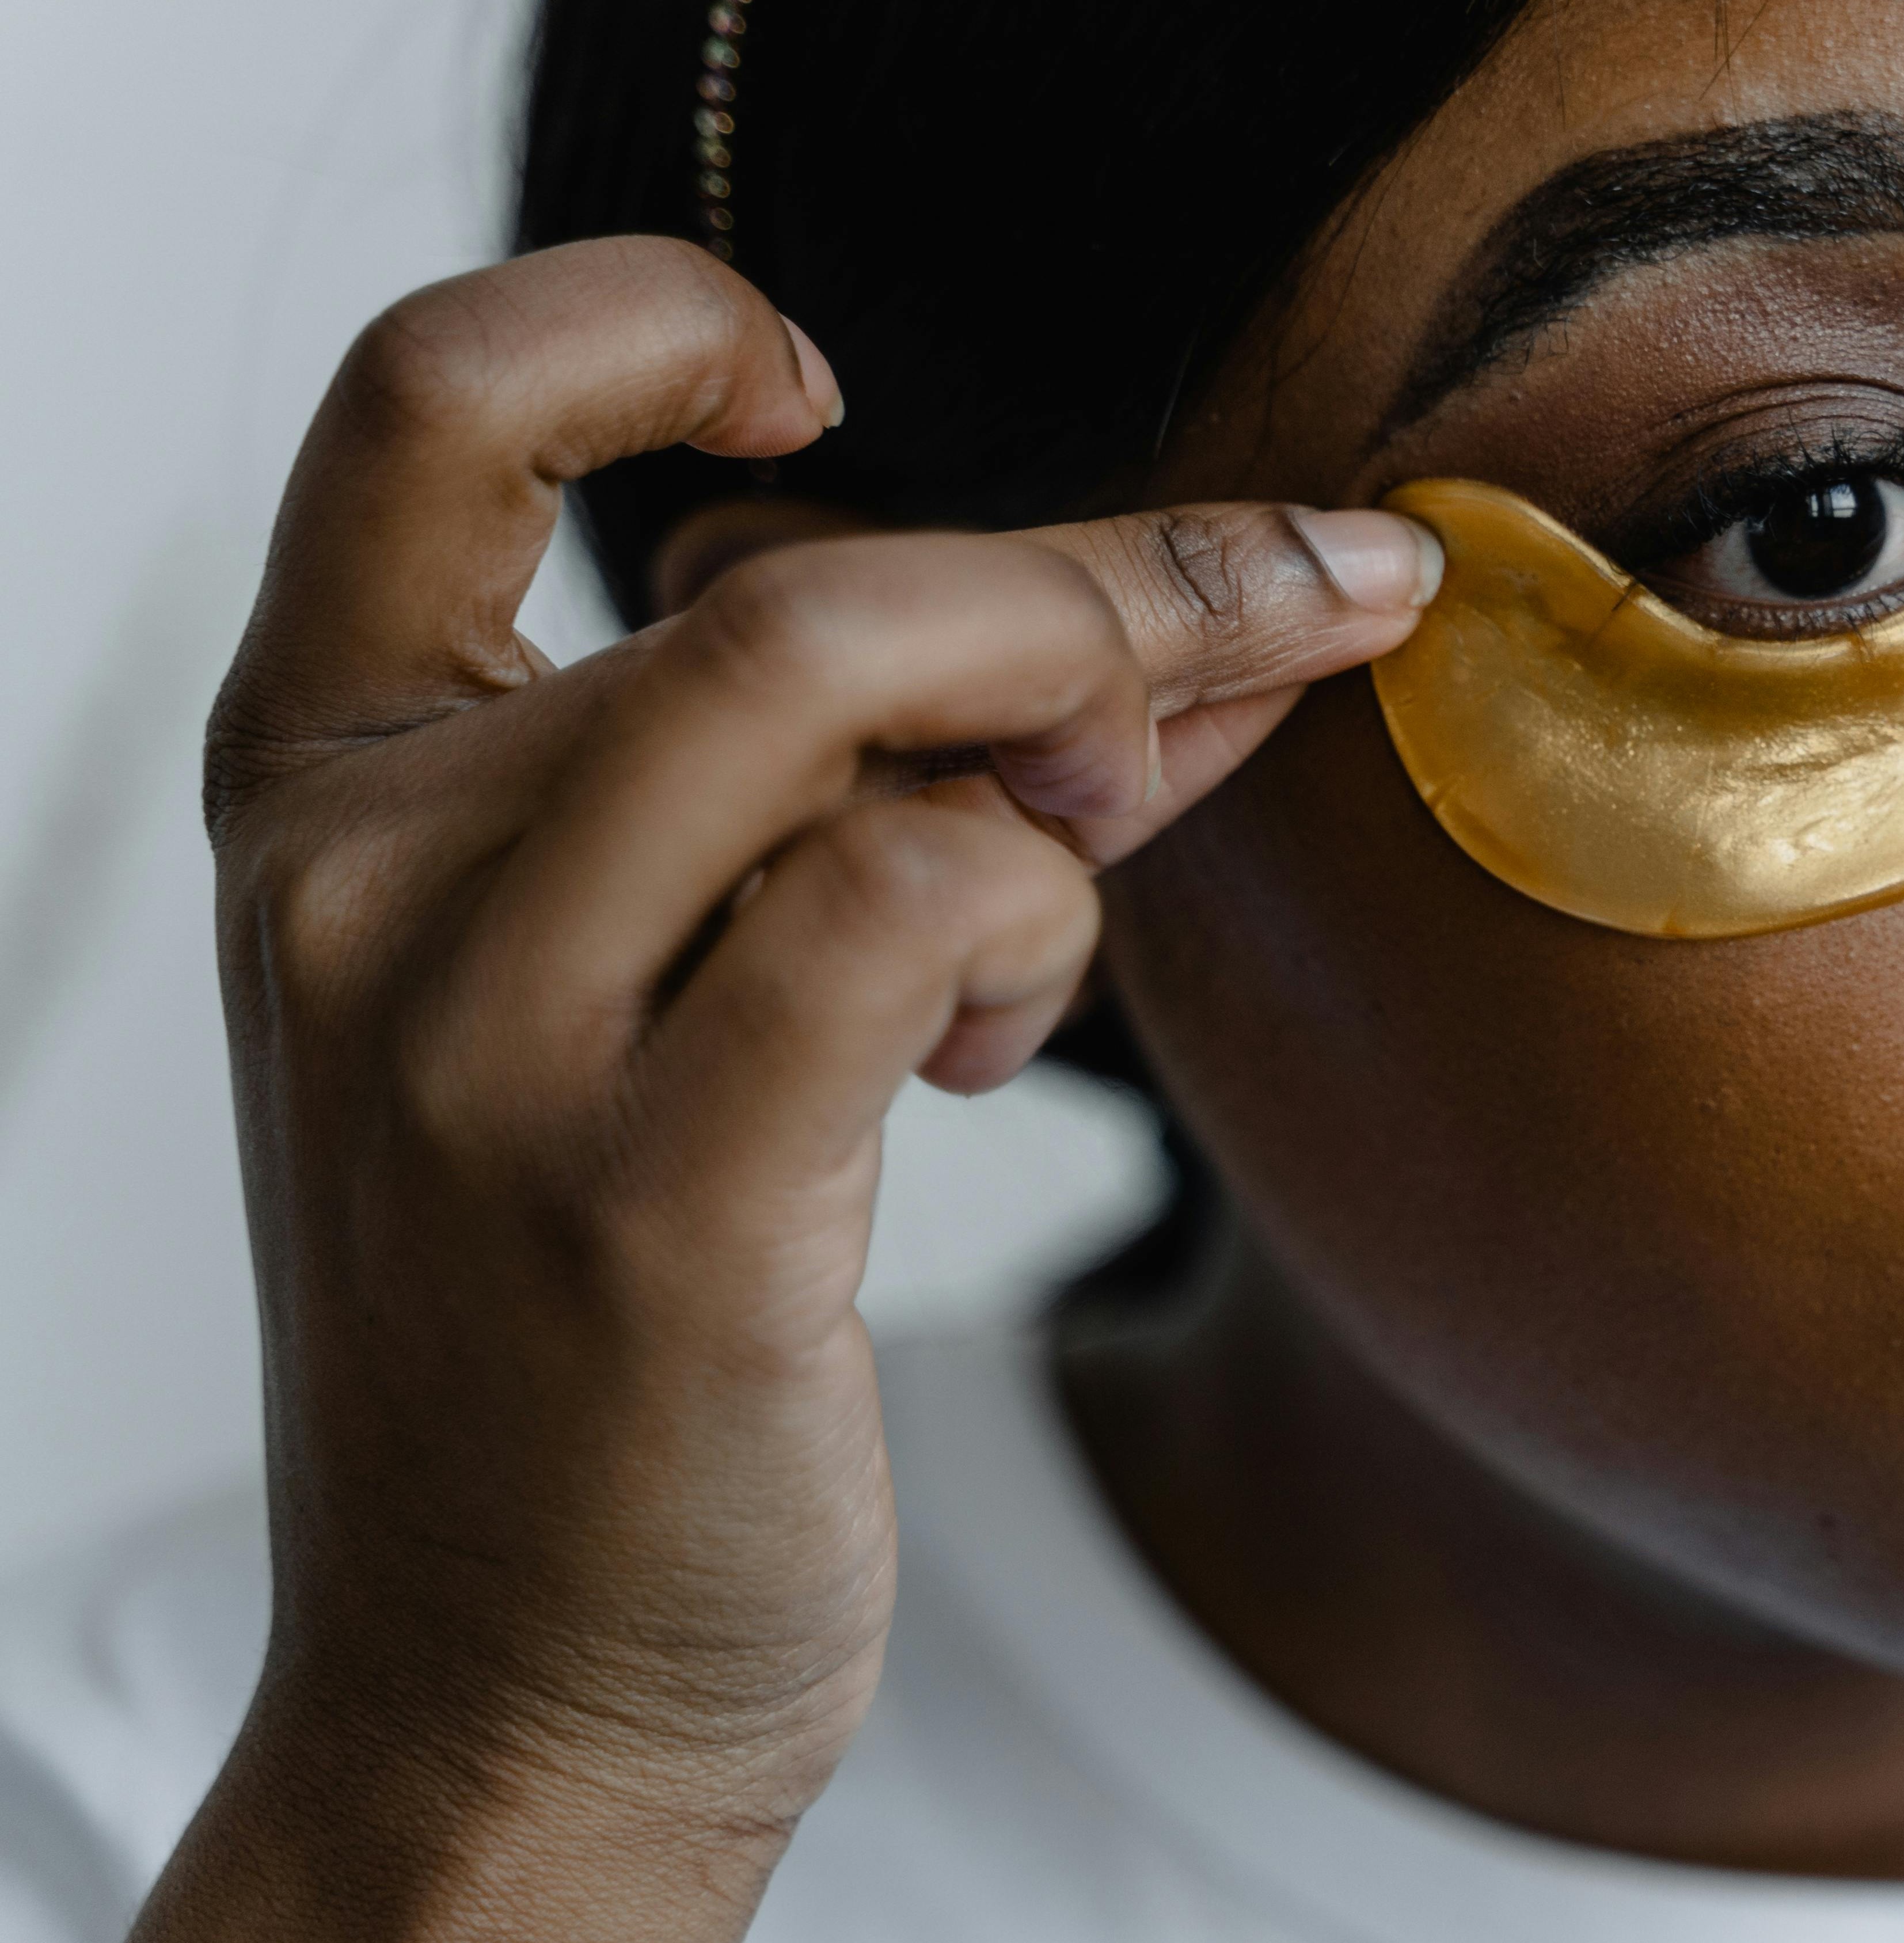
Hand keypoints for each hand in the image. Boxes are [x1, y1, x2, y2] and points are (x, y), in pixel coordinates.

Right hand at [134, 236, 1431, 1941]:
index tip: (828, 402)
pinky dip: (1033, 927)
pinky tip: (995, 1045)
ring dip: (1083, 756)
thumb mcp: (669, 990)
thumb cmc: (607, 1335)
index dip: (648, 330)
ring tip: (1061, 923)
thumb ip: (868, 781)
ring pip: (861, 689)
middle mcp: (366, 876)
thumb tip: (1183, 626)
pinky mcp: (646, 1193)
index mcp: (327, 789)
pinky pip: (919, 891)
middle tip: (1307, 621)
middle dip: (1115, 591)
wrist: (510, 1698)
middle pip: (798, 580)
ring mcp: (485, 1032)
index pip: (429, 404)